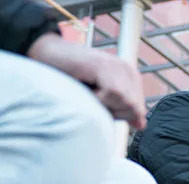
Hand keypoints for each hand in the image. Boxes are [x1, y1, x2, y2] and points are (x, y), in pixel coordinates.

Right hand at [27, 34, 146, 128]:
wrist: (46, 54)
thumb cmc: (72, 78)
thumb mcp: (102, 98)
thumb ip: (122, 110)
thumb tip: (142, 125)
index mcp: (131, 77)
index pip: (139, 110)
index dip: (119, 114)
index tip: (100, 101)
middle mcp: (128, 70)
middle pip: (134, 108)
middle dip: (113, 111)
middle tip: (93, 97)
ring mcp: (117, 66)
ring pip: (125, 102)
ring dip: (104, 105)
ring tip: (89, 91)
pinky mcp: (104, 65)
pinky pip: (112, 94)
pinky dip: (97, 98)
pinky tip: (85, 88)